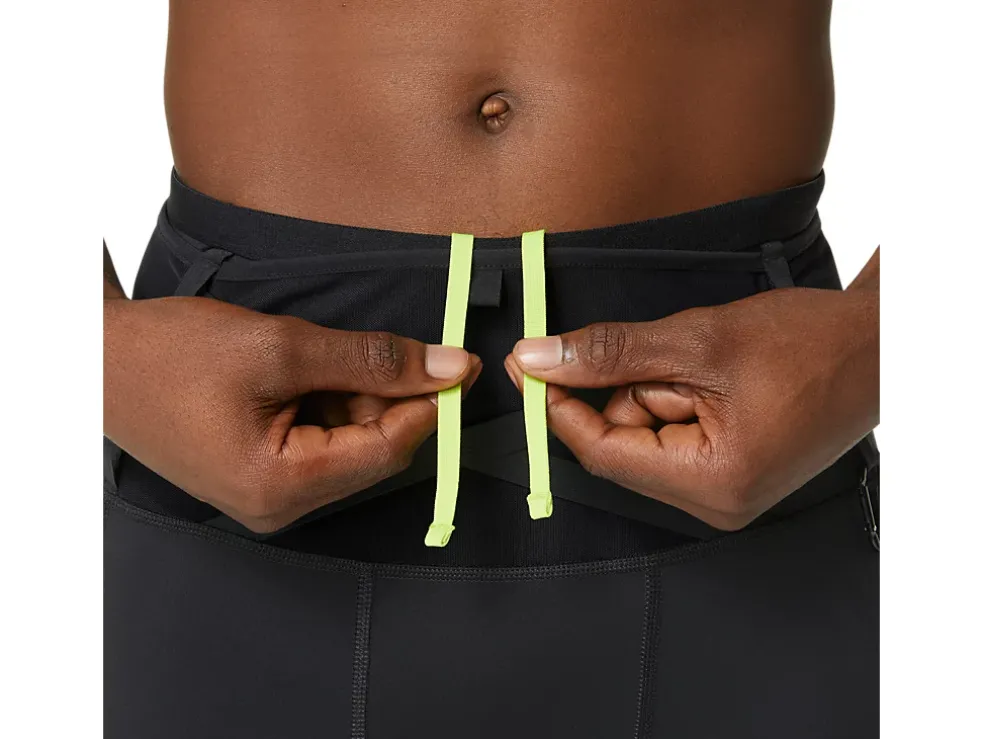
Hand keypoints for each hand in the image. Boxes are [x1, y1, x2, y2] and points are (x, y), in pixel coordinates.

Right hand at [104, 296, 480, 532]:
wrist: (97, 360)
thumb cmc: (174, 354)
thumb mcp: (281, 346)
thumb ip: (370, 360)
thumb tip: (448, 368)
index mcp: (283, 487)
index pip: (390, 450)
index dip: (429, 404)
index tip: (455, 362)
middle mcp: (279, 508)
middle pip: (372, 451)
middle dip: (384, 396)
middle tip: (373, 347)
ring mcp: (267, 498)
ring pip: (348, 445)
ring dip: (352, 397)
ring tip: (310, 357)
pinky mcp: (259, 479)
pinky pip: (318, 446)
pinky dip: (326, 405)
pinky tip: (299, 375)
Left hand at [505, 262, 877, 530]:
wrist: (877, 345)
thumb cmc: (807, 343)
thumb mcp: (696, 340)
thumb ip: (609, 353)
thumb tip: (538, 361)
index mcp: (713, 484)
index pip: (602, 452)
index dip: (560, 406)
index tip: (531, 365)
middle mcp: (717, 504)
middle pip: (623, 444)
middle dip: (632, 390)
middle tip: (674, 355)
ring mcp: (726, 493)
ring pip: (646, 436)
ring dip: (658, 390)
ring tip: (712, 367)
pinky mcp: (732, 474)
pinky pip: (672, 437)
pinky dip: (676, 399)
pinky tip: (714, 379)